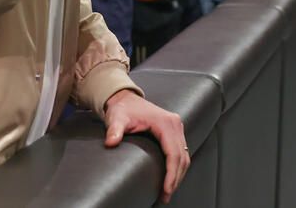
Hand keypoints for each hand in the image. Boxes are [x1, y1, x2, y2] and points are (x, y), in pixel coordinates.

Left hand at [104, 89, 189, 203]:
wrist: (126, 99)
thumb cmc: (123, 109)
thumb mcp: (117, 119)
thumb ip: (114, 130)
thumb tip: (111, 142)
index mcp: (166, 123)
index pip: (174, 153)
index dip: (171, 173)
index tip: (166, 189)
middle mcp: (175, 124)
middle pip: (182, 157)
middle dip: (176, 178)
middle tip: (166, 196)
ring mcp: (176, 127)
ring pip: (185, 155)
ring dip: (179, 174)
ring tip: (169, 191)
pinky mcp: (174, 131)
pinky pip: (181, 152)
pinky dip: (179, 166)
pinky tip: (172, 177)